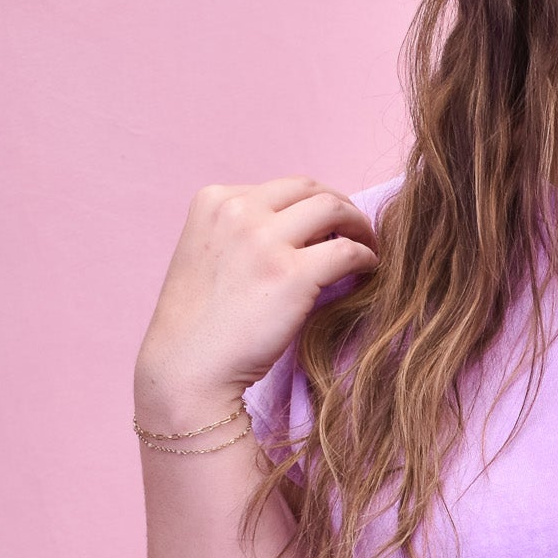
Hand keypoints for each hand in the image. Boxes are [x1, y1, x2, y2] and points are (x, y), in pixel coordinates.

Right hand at [134, 176, 377, 424]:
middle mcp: (237, 211)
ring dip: (360, 225)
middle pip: (310, 189)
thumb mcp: (208, 255)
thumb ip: (242, 233)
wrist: (188, 369)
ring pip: (334, 209)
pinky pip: (348, 251)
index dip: (311, 205)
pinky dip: (366, 256)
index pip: (280, 188)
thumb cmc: (200, 325)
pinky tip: (369, 270)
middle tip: (358, 232)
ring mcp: (264, 240)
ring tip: (369, 248)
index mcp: (213, 200)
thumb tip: (299, 230)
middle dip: (340, 206)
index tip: (327, 227)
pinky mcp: (292, 274)